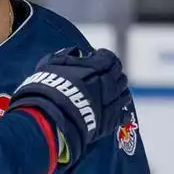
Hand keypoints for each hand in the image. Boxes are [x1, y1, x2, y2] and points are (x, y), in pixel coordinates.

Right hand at [9, 47, 130, 164]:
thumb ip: (66, 55)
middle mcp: (110, 83)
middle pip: (120, 76)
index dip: (104, 57)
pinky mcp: (110, 121)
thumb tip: (75, 52)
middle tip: (103, 76)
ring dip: (118, 91)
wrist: (51, 117)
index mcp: (98, 67)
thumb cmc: (49, 88)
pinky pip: (123, 114)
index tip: (97, 58)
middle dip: (113, 74)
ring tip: (109, 93)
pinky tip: (113, 110)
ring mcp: (112, 103)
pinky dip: (120, 110)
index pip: (110, 58)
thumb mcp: (52, 64)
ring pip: (124, 94)